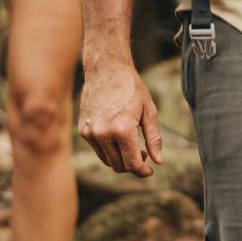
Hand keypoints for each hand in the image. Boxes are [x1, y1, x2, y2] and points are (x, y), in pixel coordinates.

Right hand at [78, 63, 163, 177]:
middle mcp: (103, 133)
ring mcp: (90, 133)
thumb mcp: (149, 111)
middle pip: (119, 165)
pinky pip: (98, 149)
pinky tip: (119, 136)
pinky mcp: (83, 130)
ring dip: (121, 159)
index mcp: (122, 129)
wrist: (106, 69)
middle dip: (133, 165)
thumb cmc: (131, 88)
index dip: (143, 171)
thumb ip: (154, 138)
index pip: (132, 164)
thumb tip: (158, 161)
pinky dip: (109, 149)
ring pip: (107, 160)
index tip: (150, 170)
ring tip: (133, 145)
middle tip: (144, 154)